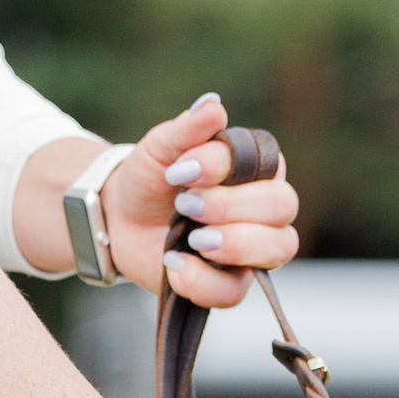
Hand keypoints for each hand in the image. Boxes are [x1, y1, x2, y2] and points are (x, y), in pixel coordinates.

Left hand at [105, 93, 299, 313]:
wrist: (115, 219)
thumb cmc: (148, 178)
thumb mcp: (159, 147)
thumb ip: (187, 129)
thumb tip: (213, 105)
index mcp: (254, 168)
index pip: (269, 164)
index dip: (227, 168)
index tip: (181, 170)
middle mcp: (263, 208)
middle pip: (283, 207)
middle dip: (232, 206)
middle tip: (185, 205)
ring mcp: (252, 249)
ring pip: (278, 249)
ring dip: (235, 243)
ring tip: (192, 238)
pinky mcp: (229, 283)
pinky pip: (236, 292)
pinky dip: (203, 280)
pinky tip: (174, 263)